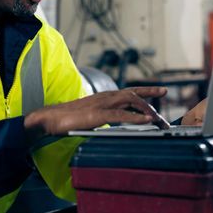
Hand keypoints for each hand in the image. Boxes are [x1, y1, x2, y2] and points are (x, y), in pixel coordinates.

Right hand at [24, 87, 167, 137]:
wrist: (48, 118)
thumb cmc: (67, 118)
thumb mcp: (90, 115)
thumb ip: (103, 116)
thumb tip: (115, 122)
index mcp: (104, 96)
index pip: (129, 90)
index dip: (147, 91)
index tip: (162, 91)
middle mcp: (105, 96)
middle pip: (134, 94)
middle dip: (152, 100)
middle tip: (164, 116)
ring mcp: (101, 104)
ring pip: (130, 101)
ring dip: (147, 109)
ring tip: (159, 120)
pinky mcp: (96, 114)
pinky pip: (120, 114)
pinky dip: (135, 117)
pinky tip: (146, 121)